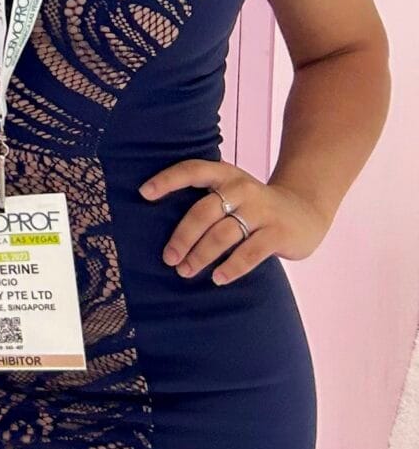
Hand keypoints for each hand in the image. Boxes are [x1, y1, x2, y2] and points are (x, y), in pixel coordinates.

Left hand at [138, 158, 330, 283]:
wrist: (306, 210)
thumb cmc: (255, 205)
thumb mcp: (232, 191)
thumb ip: (206, 198)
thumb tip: (162, 223)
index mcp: (225, 174)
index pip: (192, 170)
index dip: (167, 180)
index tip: (144, 194)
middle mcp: (242, 188)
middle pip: (203, 212)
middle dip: (181, 237)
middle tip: (168, 258)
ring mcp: (262, 210)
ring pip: (223, 234)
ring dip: (200, 255)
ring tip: (185, 271)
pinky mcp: (278, 233)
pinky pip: (249, 252)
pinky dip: (231, 267)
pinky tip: (217, 278)